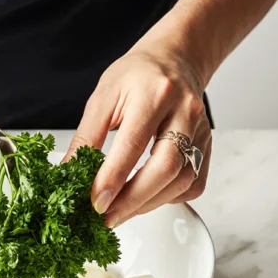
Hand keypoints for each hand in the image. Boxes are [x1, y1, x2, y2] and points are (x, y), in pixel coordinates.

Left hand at [65, 47, 211, 226]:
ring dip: (149, 203)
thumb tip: (69, 174)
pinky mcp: (207, 146)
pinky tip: (147, 196)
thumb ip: (86, 137)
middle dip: (134, 199)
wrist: (174, 60)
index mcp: (154, 93)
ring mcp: (201, 130)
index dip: (114, 177)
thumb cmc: (137, 76)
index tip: (96, 202)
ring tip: (121, 212)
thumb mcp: (103, 97)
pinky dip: (169, 198)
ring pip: (182, 180)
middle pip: (166, 166)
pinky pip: (193, 184)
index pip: (134, 143)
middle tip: (107, 218)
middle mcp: (184, 111)